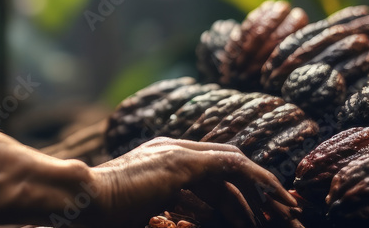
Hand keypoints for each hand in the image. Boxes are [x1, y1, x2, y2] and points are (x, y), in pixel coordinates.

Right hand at [83, 137, 301, 227]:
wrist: (83, 199)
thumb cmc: (104, 214)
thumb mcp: (143, 211)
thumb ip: (166, 209)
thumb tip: (184, 219)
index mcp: (162, 159)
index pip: (211, 170)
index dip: (237, 190)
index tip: (258, 213)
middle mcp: (173, 149)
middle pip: (227, 164)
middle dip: (257, 188)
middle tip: (282, 212)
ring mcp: (177, 153)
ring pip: (234, 163)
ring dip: (263, 188)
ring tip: (284, 213)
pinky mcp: (182, 163)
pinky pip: (232, 166)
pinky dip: (258, 180)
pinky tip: (275, 198)